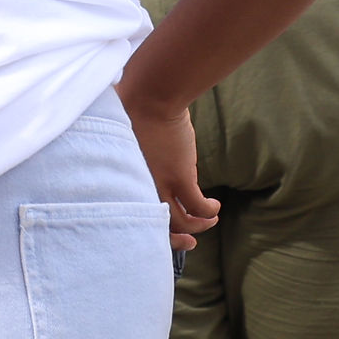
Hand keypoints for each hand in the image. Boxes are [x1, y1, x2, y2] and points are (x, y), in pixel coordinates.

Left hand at [122, 89, 219, 252]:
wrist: (148, 95)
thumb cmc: (132, 109)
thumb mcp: (125, 140)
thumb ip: (130, 157)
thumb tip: (137, 158)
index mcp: (123, 180)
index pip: (135, 214)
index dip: (151, 228)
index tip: (167, 230)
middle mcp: (138, 187)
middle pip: (157, 225)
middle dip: (177, 238)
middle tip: (191, 242)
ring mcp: (160, 183)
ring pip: (181, 221)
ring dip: (199, 225)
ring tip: (210, 219)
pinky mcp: (179, 176)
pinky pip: (197, 207)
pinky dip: (208, 212)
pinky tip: (214, 207)